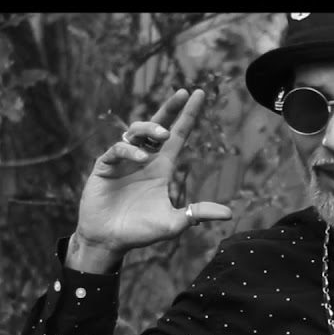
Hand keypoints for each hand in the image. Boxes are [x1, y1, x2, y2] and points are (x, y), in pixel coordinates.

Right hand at [71, 89, 232, 266]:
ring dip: (150, 128)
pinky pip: (117, 149)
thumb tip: (229, 214)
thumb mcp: (174, 222)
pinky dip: (129, 150)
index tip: (199, 94)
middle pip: (158, 125)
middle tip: (183, 93)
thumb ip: (198, 213)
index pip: (178, 134)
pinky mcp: (104, 166)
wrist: (109, 241)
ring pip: (136, 131)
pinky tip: (141, 159)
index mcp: (162, 167)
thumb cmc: (140, 231)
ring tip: (162, 135)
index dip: (188, 115)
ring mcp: (123, 161)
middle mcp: (144, 159)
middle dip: (170, 108)